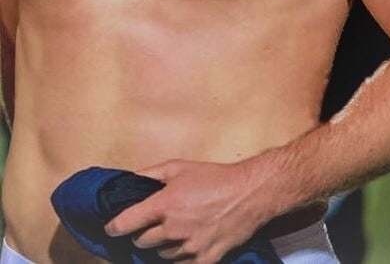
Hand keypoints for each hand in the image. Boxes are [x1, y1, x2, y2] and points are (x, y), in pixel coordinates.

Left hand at [103, 157, 269, 262]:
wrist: (248, 194)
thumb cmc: (214, 177)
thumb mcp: (179, 166)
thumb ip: (150, 174)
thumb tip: (129, 180)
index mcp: (165, 204)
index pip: (127, 223)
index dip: (115, 227)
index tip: (111, 229)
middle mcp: (173, 229)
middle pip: (143, 241)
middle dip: (143, 234)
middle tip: (151, 226)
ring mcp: (189, 248)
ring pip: (161, 255)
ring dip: (162, 246)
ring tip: (173, 233)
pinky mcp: (204, 260)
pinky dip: (179, 258)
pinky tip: (185, 246)